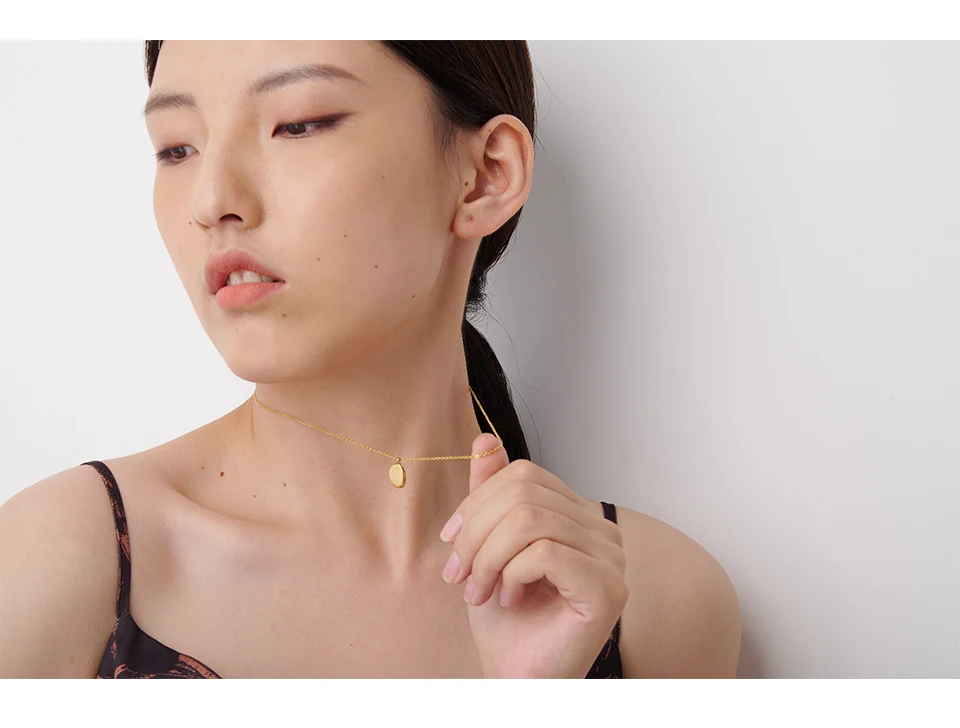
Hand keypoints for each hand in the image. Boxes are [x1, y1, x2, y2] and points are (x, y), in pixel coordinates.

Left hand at [439, 432, 628, 677]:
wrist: (517, 677)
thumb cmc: (506, 620)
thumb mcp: (486, 546)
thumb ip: (491, 494)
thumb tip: (484, 439)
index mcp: (578, 515)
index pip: (525, 475)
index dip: (480, 500)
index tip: (451, 540)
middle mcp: (603, 531)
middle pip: (524, 494)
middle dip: (477, 532)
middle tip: (460, 574)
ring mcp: (611, 559)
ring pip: (530, 521)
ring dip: (488, 557)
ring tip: (478, 589)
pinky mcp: (608, 589)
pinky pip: (545, 552)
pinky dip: (511, 573)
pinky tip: (509, 598)